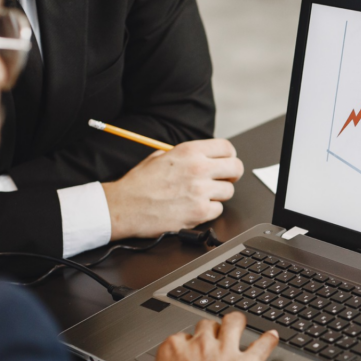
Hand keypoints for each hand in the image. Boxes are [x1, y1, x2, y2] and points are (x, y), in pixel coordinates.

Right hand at [101, 138, 243, 240]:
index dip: (229, 156)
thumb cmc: (139, 183)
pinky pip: (218, 210)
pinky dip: (208, 211)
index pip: (227, 148)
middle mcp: (198, 168)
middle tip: (223, 179)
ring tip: (200, 196)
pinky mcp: (200, 212)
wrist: (124, 207)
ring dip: (218, 194)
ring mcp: (201, 191)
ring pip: (229, 192)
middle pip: (236, 168)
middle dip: (231, 174)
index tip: (226, 162)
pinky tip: (193, 208)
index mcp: (189, 151)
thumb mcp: (160, 156)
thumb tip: (205, 157)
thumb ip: (186, 155)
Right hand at [136, 313, 278, 360]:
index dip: (186, 346)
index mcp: (172, 353)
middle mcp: (199, 347)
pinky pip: (262, 344)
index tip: (189, 354)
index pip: (179, 338)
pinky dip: (269, 339)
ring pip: (233, 322)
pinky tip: (272, 337)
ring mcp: (224, 352)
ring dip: (236, 322)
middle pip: (206, 326)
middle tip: (213, 341)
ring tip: (239, 324)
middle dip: (210, 332)